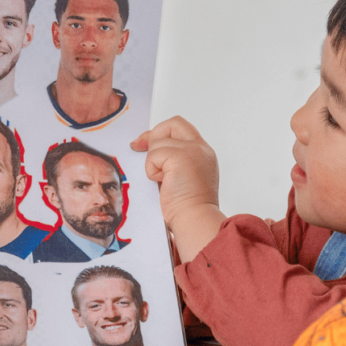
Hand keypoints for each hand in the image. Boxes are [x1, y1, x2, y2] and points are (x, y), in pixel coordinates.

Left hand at [132, 116, 225, 261]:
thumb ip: (170, 161)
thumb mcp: (180, 177)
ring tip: (163, 182)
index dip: (160, 133)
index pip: (181, 129)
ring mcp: (193, 151)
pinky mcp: (180, 157)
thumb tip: (146, 148)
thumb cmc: (187, 209)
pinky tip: (163, 184)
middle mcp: (201, 149)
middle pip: (171, 125)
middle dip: (153, 138)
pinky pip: (154, 155)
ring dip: (153, 163)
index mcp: (203, 154)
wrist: (195, 221)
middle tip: (142, 152)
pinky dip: (152, 170)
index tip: (144, 145)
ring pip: (158, 142)